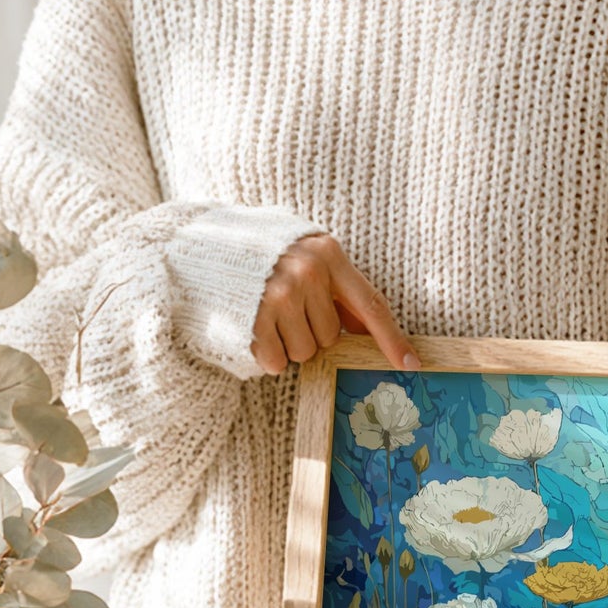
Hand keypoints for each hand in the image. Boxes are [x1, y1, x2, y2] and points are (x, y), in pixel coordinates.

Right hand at [251, 232, 419, 374]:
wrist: (197, 243)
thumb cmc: (259, 253)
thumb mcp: (304, 256)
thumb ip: (335, 288)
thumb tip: (366, 328)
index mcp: (328, 254)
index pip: (371, 305)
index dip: (392, 339)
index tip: (411, 364)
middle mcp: (308, 273)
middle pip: (331, 337)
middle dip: (311, 333)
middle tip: (285, 310)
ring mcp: (279, 295)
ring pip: (306, 353)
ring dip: (288, 345)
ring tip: (266, 316)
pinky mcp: (254, 318)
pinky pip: (277, 361)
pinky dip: (267, 355)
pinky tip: (253, 329)